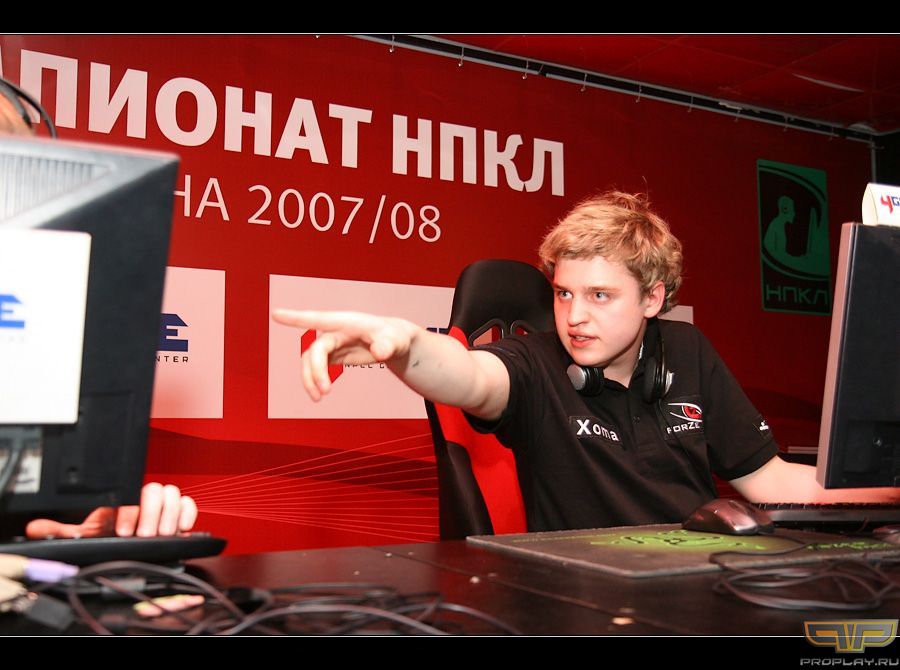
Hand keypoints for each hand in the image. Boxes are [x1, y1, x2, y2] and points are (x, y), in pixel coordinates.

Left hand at [25, 483, 197, 538]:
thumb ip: (62, 532)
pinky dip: (187, 513)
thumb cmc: (110, 541)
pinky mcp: (179, 514)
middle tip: (145, 535)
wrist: (131, 550)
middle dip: (152, 515)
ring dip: (170, 515)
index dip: (130, 511)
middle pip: (157, 490)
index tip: (124, 531)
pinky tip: (181, 527)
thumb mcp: (84, 537)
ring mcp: (162, 506)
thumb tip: (36, 529)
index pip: (131, 494)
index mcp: (123, 501)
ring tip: (162, 534)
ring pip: (174, 494)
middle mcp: (144, 500)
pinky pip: (189, 503)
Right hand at [272, 309, 415, 400]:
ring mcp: (333, 344)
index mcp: (348, 322)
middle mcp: (336, 331)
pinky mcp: (334, 355)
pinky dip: (315, 381)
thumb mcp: (396, 340)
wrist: (395, 343)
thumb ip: (387, 346)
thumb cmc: (395, 336)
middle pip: (316, 350)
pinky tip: (320, 394)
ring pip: (311, 361)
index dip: (297, 317)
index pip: (320, 319)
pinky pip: (317, 368)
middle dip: (315, 371)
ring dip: (310, 379)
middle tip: (324, 392)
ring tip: (319, 398)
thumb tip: (379, 353)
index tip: (275, 314)